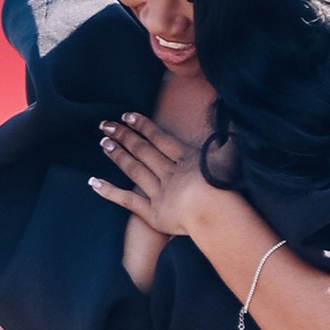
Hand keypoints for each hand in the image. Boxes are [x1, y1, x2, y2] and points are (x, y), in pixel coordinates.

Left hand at [87, 109, 223, 243]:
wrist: (215, 213)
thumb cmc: (228, 188)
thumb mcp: (231, 159)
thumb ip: (228, 141)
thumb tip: (236, 120)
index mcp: (187, 159)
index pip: (160, 139)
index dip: (143, 126)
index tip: (127, 115)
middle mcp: (170, 173)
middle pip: (143, 151)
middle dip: (124, 136)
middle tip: (106, 124)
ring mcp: (159, 193)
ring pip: (134, 170)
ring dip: (117, 155)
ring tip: (103, 143)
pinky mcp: (153, 214)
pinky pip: (127, 200)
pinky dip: (109, 191)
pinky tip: (93, 182)